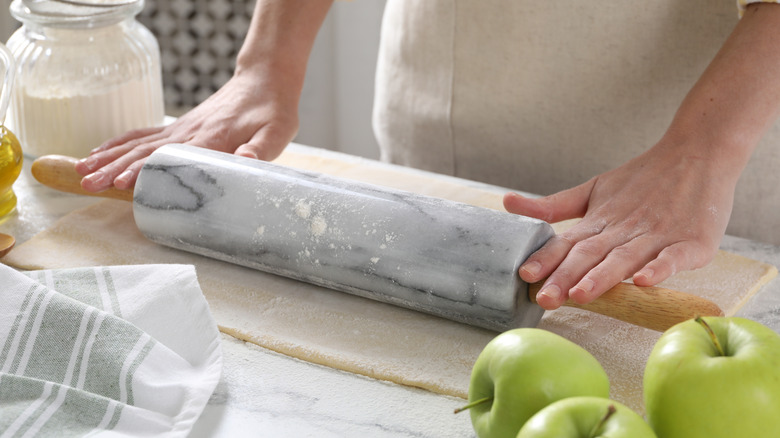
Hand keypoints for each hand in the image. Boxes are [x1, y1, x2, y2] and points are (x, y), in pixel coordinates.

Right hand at [75, 0, 334, 191]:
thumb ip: (260, 149)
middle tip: (90, 184)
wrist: (265, 80)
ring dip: (109, 157)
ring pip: (137, 143)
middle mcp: (188, 132)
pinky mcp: (179, 127)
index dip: (146, 170)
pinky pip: (142, 134)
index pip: (171, 156)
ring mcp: (180, 128)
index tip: (122, 183)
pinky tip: (99, 152)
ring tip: (82, 171)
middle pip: (145, 150)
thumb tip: (244, 159)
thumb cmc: (273, 110)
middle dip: (116, 168)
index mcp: (211, 138)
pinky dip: (118, 143)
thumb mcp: (277, 133)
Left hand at [503, 142, 734, 309]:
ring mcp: (657, 236)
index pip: (568, 243)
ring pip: (625, 258)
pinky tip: (644, 281)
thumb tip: (507, 202)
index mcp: (600, 222)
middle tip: (545, 298)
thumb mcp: (593, 189)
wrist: (698, 153)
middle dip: (566, 277)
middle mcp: (624, 230)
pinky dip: (660, 268)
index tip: (525, 275)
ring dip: (603, 276)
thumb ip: (553, 205)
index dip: (547, 260)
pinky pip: (673, 257)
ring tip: (582, 293)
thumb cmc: (642, 179)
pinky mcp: (691, 242)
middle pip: (591, 255)